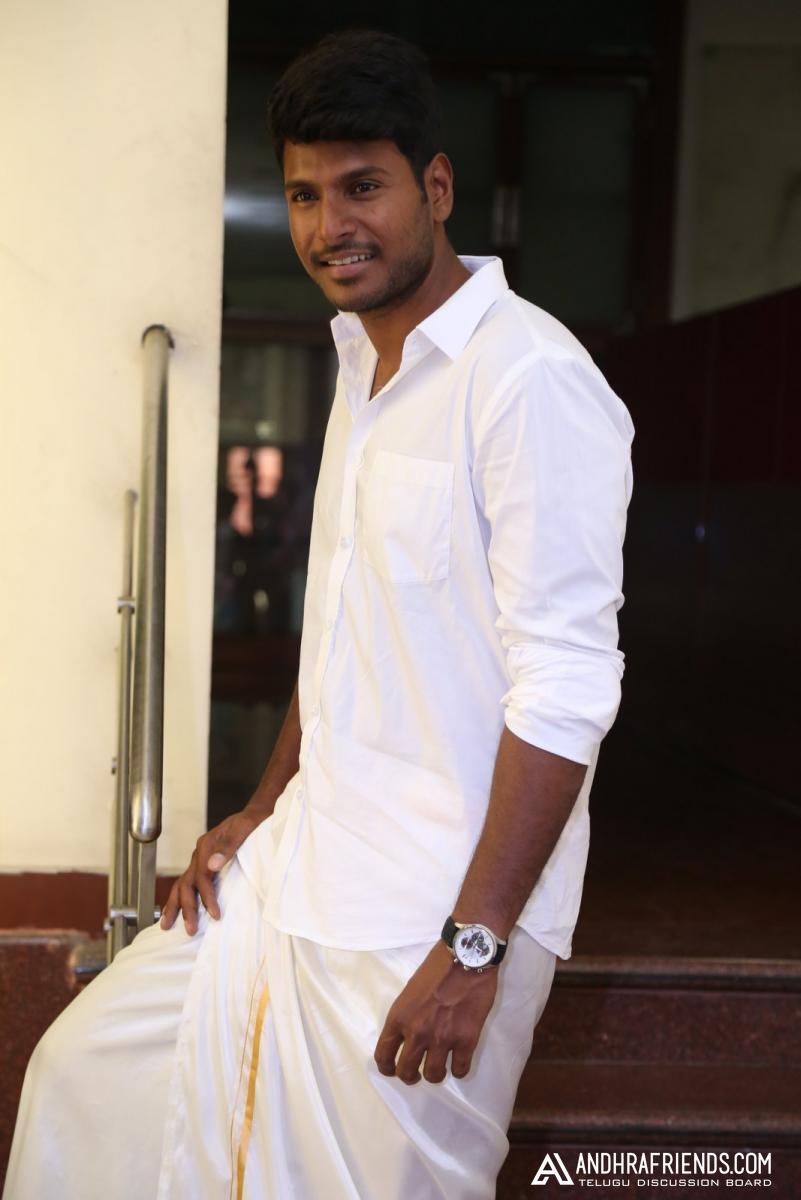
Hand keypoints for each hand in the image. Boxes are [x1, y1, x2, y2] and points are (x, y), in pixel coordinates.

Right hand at [160, 809, 260, 934]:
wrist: (256, 815)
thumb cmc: (252, 823)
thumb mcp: (244, 829)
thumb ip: (229, 846)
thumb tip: (212, 865)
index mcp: (207, 845)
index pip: (202, 877)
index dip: (207, 897)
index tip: (216, 915)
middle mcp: (199, 853)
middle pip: (186, 884)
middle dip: (186, 908)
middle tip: (190, 930)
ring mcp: (200, 859)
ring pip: (181, 884)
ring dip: (175, 905)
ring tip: (166, 926)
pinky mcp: (204, 864)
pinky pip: (188, 883)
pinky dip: (181, 898)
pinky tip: (177, 911)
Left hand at [374, 941, 498, 1084]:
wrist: (466, 955)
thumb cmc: (437, 967)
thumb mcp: (410, 991)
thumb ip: (406, 1016)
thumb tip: (408, 1036)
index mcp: (399, 1017)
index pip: (383, 1055)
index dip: (386, 1068)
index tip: (392, 1069)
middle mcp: (417, 1032)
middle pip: (406, 1072)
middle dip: (410, 1077)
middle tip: (416, 1074)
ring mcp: (442, 1038)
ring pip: (433, 1076)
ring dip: (435, 1074)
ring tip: (439, 1067)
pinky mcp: (467, 1040)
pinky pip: (460, 1070)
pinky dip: (458, 1069)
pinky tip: (459, 1061)